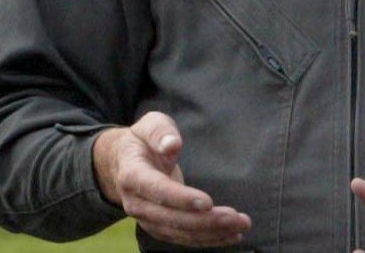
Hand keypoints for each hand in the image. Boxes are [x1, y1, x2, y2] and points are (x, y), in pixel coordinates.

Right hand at [92, 111, 250, 247]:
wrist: (124, 162)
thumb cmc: (143, 140)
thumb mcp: (150, 124)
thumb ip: (160, 132)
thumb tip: (172, 145)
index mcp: (132, 175)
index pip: (157, 190)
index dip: (181, 198)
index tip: (207, 202)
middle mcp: (136, 204)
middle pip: (170, 218)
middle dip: (204, 221)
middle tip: (234, 217)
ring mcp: (147, 219)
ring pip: (179, 233)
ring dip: (211, 233)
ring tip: (240, 227)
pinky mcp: (159, 227)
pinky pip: (183, 237)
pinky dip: (207, 238)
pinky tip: (230, 236)